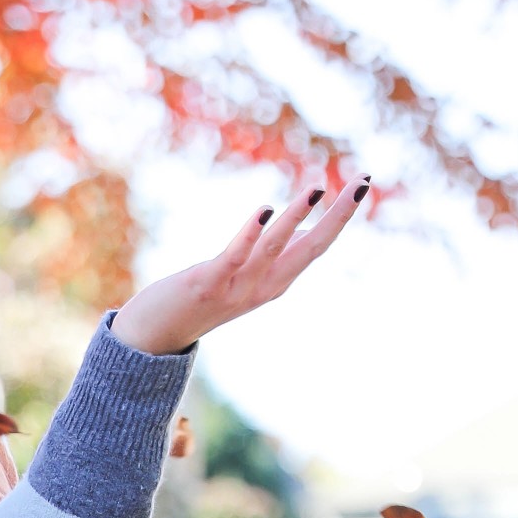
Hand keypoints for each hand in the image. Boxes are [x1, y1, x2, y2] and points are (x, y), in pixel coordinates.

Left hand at [111, 174, 368, 357]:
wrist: (153, 336)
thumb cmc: (200, 296)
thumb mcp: (245, 272)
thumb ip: (274, 252)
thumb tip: (303, 227)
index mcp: (276, 281)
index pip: (319, 244)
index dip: (342, 216)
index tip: (364, 182)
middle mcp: (264, 287)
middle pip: (311, 248)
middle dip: (339, 216)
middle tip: (363, 183)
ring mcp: (238, 288)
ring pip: (275, 250)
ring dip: (296, 219)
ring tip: (317, 190)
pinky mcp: (208, 284)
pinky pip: (235, 256)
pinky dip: (251, 233)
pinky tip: (265, 209)